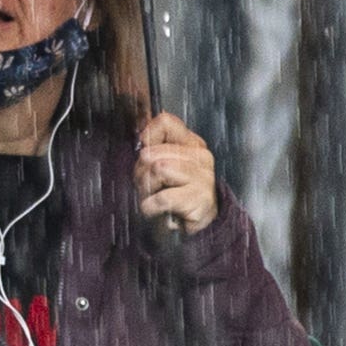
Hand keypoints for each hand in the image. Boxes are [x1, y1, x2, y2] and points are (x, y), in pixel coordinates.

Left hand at [136, 113, 219, 234]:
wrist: (195, 222)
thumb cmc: (175, 193)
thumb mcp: (162, 164)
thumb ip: (153, 146)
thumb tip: (141, 131)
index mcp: (192, 143)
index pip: (165, 122)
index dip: (147, 137)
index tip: (143, 154)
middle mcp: (201, 157)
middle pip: (154, 152)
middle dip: (141, 172)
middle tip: (146, 185)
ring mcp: (203, 178)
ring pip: (158, 170)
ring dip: (146, 189)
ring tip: (152, 197)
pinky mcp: (200, 200)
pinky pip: (163, 198)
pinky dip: (150, 206)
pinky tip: (154, 209)